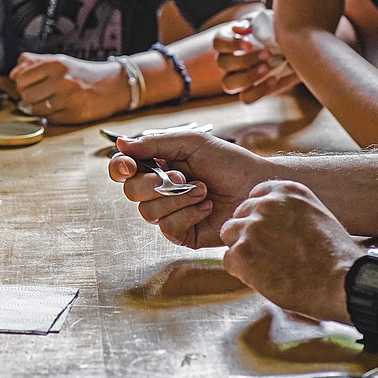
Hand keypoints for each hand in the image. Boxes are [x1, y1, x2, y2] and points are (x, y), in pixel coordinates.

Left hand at [9, 52, 120, 122]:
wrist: (114, 85)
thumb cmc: (83, 73)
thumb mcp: (59, 60)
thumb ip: (33, 62)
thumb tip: (13, 74)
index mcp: (56, 64)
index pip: (21, 79)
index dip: (21, 84)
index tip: (28, 85)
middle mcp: (63, 81)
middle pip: (26, 96)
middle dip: (28, 97)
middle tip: (38, 94)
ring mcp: (70, 99)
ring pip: (36, 110)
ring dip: (39, 108)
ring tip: (50, 101)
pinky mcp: (76, 115)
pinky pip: (50, 120)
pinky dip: (51, 116)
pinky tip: (60, 108)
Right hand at [108, 132, 271, 248]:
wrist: (258, 186)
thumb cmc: (229, 162)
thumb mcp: (192, 143)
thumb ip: (155, 143)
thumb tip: (120, 143)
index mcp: (157, 165)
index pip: (123, 169)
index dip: (119, 167)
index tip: (129, 165)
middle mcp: (159, 190)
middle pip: (131, 192)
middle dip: (154, 184)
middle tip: (182, 177)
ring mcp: (170, 213)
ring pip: (148, 211)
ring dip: (177, 198)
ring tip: (203, 190)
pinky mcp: (183, 234)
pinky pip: (167, 228)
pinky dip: (187, 215)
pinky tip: (206, 207)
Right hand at [214, 19, 300, 102]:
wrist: (288, 45)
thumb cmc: (272, 30)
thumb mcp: (265, 21)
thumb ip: (255, 22)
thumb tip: (242, 28)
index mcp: (226, 41)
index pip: (218, 42)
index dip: (231, 44)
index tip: (249, 43)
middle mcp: (226, 61)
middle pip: (223, 63)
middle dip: (244, 60)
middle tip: (267, 54)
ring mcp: (235, 78)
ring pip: (228, 84)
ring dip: (248, 77)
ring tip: (268, 68)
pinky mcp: (249, 91)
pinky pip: (246, 98)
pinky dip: (258, 91)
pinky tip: (274, 80)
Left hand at [220, 180, 362, 322]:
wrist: (343, 283)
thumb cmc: (334, 257)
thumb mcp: (316, 217)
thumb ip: (289, 211)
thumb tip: (267, 219)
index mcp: (286, 190)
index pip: (255, 198)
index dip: (260, 220)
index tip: (274, 235)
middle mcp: (266, 203)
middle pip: (240, 216)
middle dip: (250, 235)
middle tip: (272, 256)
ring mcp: (252, 226)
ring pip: (229, 235)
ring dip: (243, 251)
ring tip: (269, 267)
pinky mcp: (242, 251)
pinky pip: (229, 259)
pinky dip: (242, 272)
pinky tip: (265, 278)